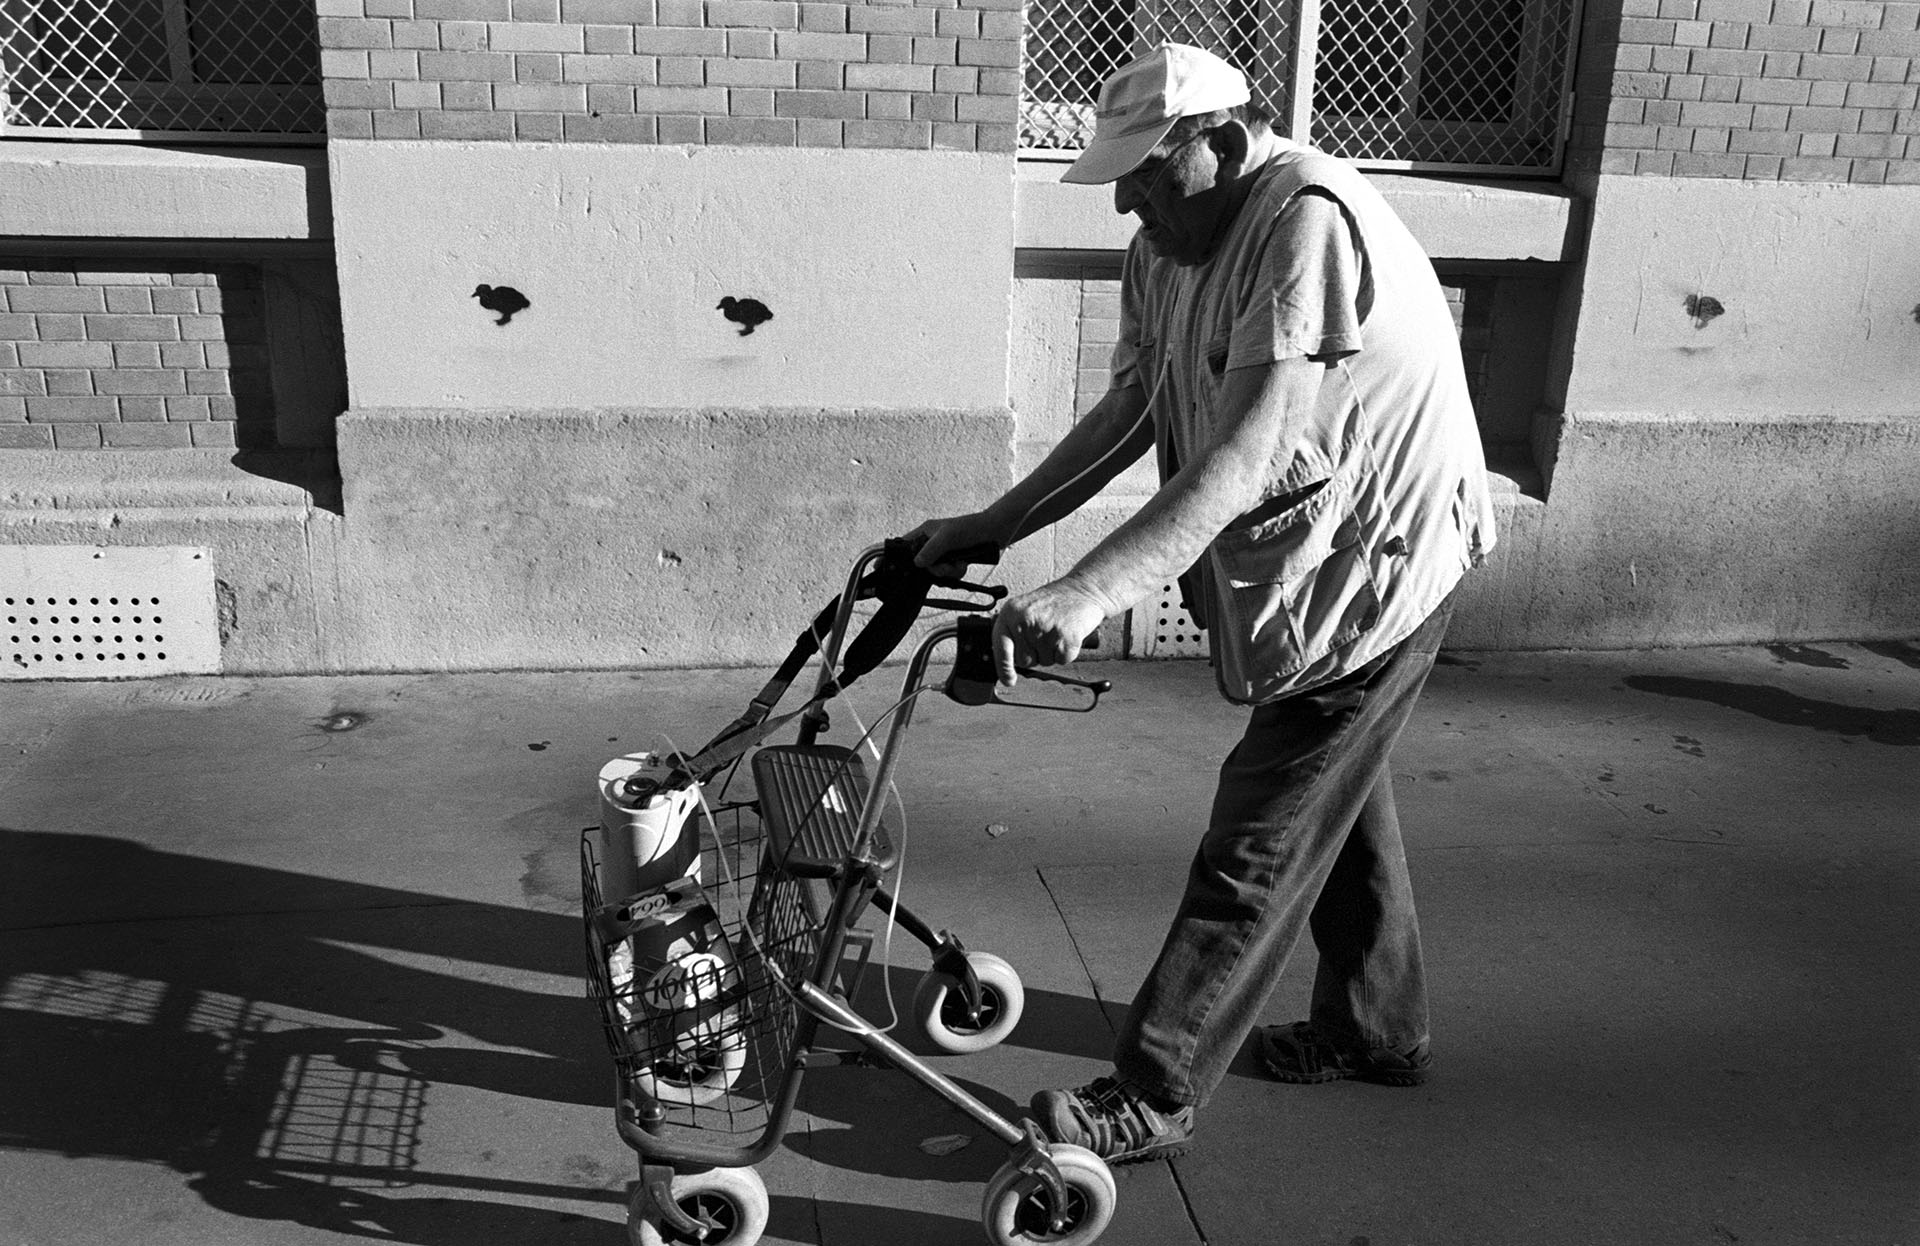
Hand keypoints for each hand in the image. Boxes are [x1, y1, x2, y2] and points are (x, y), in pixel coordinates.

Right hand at [905, 512, 1009, 577]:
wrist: (995, 532)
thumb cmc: (970, 527)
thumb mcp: (948, 536)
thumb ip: (931, 549)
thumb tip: (917, 563)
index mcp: (924, 532)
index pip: (904, 545)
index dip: (901, 556)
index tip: (899, 566)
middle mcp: (931, 543)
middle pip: (921, 565)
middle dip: (936, 569)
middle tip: (947, 566)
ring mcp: (943, 553)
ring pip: (936, 572)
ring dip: (949, 571)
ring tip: (959, 564)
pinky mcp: (953, 560)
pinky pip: (949, 574)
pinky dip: (957, 572)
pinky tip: (964, 565)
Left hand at [991, 581, 1106, 684]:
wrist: (1083, 590)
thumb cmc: (1054, 601)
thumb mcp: (1024, 608)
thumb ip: (1012, 630)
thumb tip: (1006, 661)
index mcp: (1011, 613)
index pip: (1001, 648)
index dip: (1004, 668)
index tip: (1009, 680)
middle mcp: (1025, 621)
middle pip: (1024, 661)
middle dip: (1035, 655)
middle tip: (1045, 634)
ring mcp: (1045, 630)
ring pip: (1044, 662)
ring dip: (1052, 652)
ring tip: (1057, 630)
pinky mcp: (1065, 638)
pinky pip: (1061, 660)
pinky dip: (1067, 653)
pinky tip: (1067, 634)